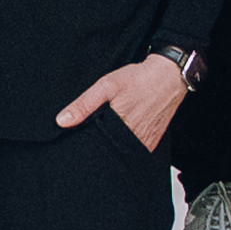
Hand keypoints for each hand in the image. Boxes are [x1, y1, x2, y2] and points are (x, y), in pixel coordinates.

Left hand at [57, 52, 189, 151]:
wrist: (169, 77)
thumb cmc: (139, 79)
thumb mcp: (107, 86)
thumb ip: (84, 105)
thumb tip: (61, 121)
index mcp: (119, 127)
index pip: (94, 147)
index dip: (84, 144)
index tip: (78, 140)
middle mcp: (133, 140)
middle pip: (107, 151)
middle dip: (98, 145)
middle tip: (94, 133)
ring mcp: (144, 143)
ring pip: (121, 152)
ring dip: (112, 145)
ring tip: (108, 132)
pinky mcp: (152, 143)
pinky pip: (134, 150)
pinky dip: (125, 145)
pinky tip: (121, 134)